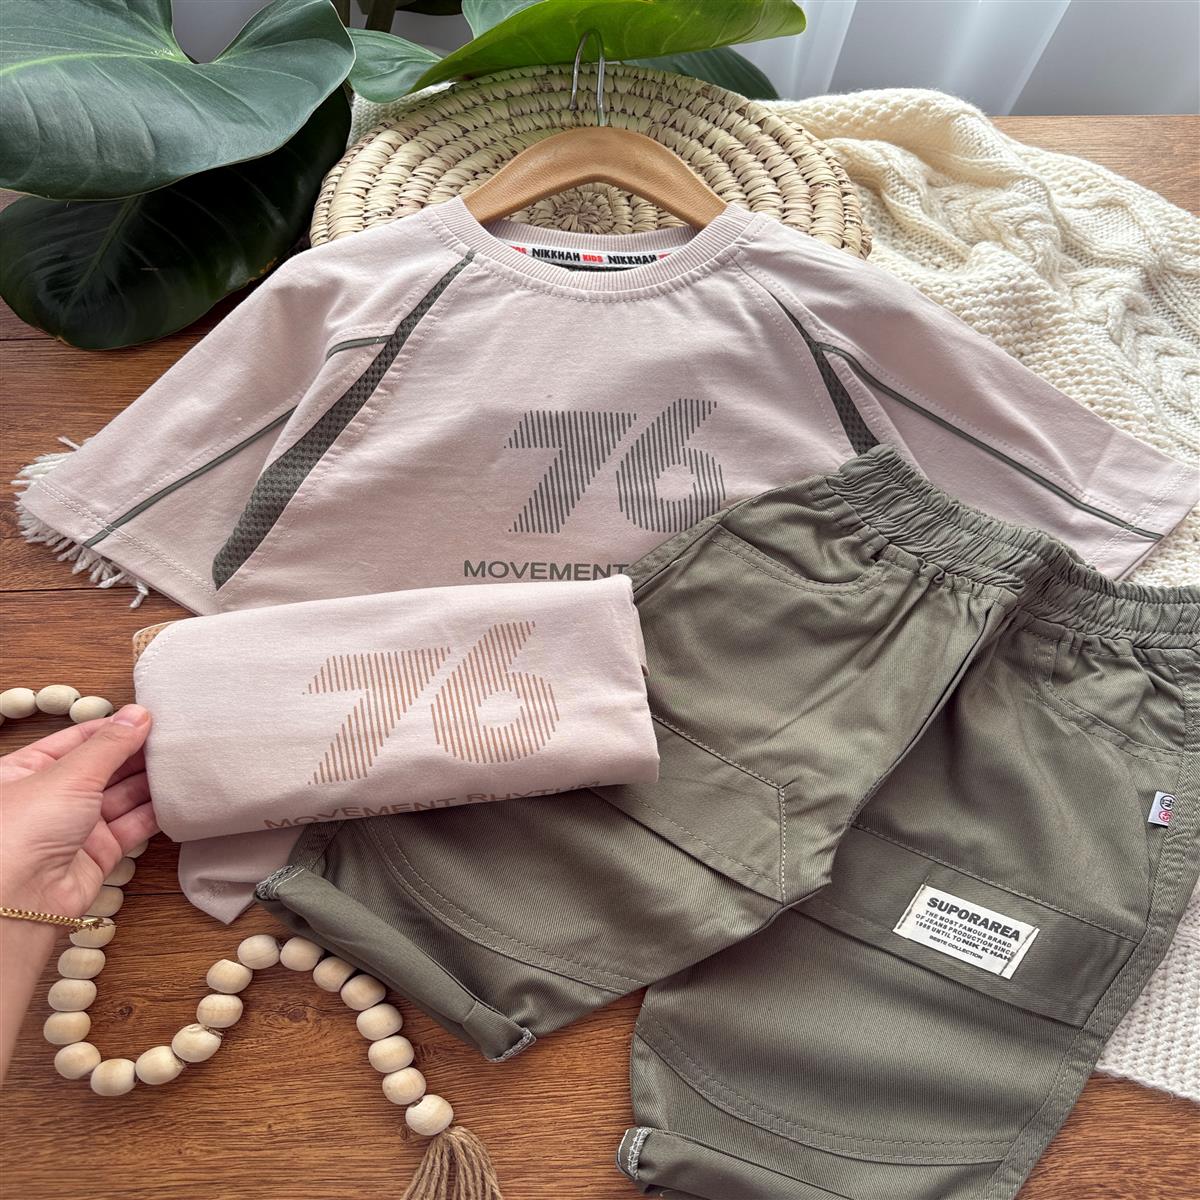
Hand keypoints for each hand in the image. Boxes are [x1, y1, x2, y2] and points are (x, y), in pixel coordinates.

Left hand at [0, 705, 157, 917]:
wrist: (16, 903)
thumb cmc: (18, 834)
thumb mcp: (67, 775)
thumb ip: (109, 744)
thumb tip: (139, 715)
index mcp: (27, 770)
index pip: (77, 739)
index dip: (113, 727)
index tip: (149, 716)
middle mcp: (51, 799)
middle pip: (103, 767)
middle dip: (137, 753)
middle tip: (174, 738)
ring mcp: (75, 827)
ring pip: (121, 796)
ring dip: (151, 781)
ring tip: (182, 762)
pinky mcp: (98, 854)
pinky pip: (133, 826)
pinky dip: (156, 812)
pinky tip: (177, 795)